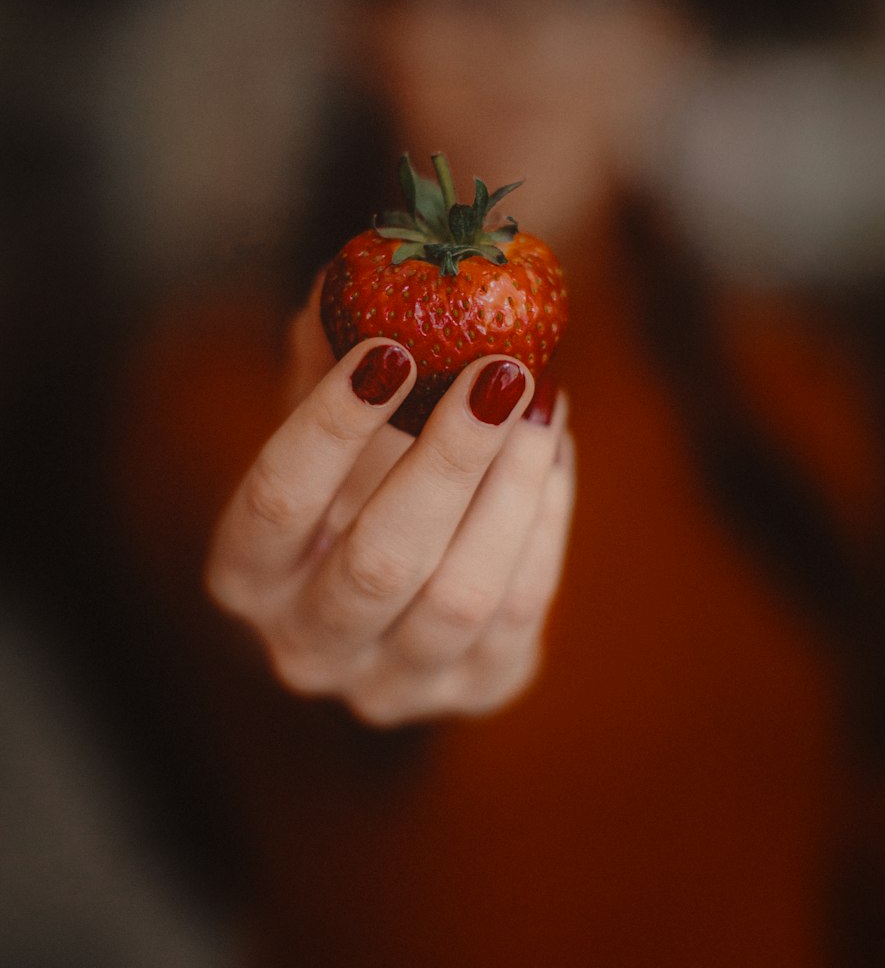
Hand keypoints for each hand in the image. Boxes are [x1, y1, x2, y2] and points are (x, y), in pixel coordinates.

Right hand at [204, 290, 574, 726]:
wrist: (404, 572)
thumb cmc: (351, 472)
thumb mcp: (324, 413)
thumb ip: (329, 353)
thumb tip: (353, 275)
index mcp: (247, 574)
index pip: (276, 506)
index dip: (329, 428)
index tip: (389, 350)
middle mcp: (306, 648)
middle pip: (378, 565)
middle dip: (448, 460)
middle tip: (500, 370)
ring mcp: (391, 685)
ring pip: (462, 598)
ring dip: (512, 488)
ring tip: (542, 396)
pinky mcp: (474, 692)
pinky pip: (522, 609)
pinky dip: (546, 519)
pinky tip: (554, 447)